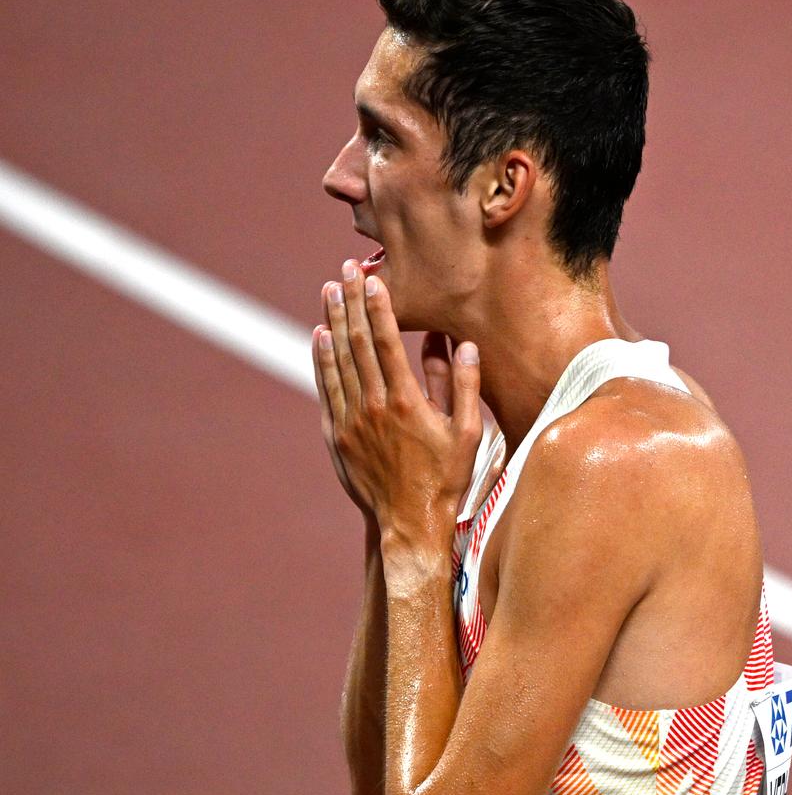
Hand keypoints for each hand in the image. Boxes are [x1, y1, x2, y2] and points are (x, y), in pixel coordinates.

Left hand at [312, 259, 481, 539]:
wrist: (409, 523)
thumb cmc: (447, 479)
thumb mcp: (469, 433)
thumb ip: (463, 386)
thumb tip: (463, 344)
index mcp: (406, 401)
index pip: (386, 341)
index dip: (378, 306)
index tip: (372, 278)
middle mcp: (373, 406)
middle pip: (356, 343)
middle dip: (350, 302)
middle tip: (345, 271)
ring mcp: (351, 421)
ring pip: (337, 361)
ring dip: (332, 322)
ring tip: (329, 291)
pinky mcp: (337, 436)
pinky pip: (326, 389)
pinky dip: (321, 360)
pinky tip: (320, 337)